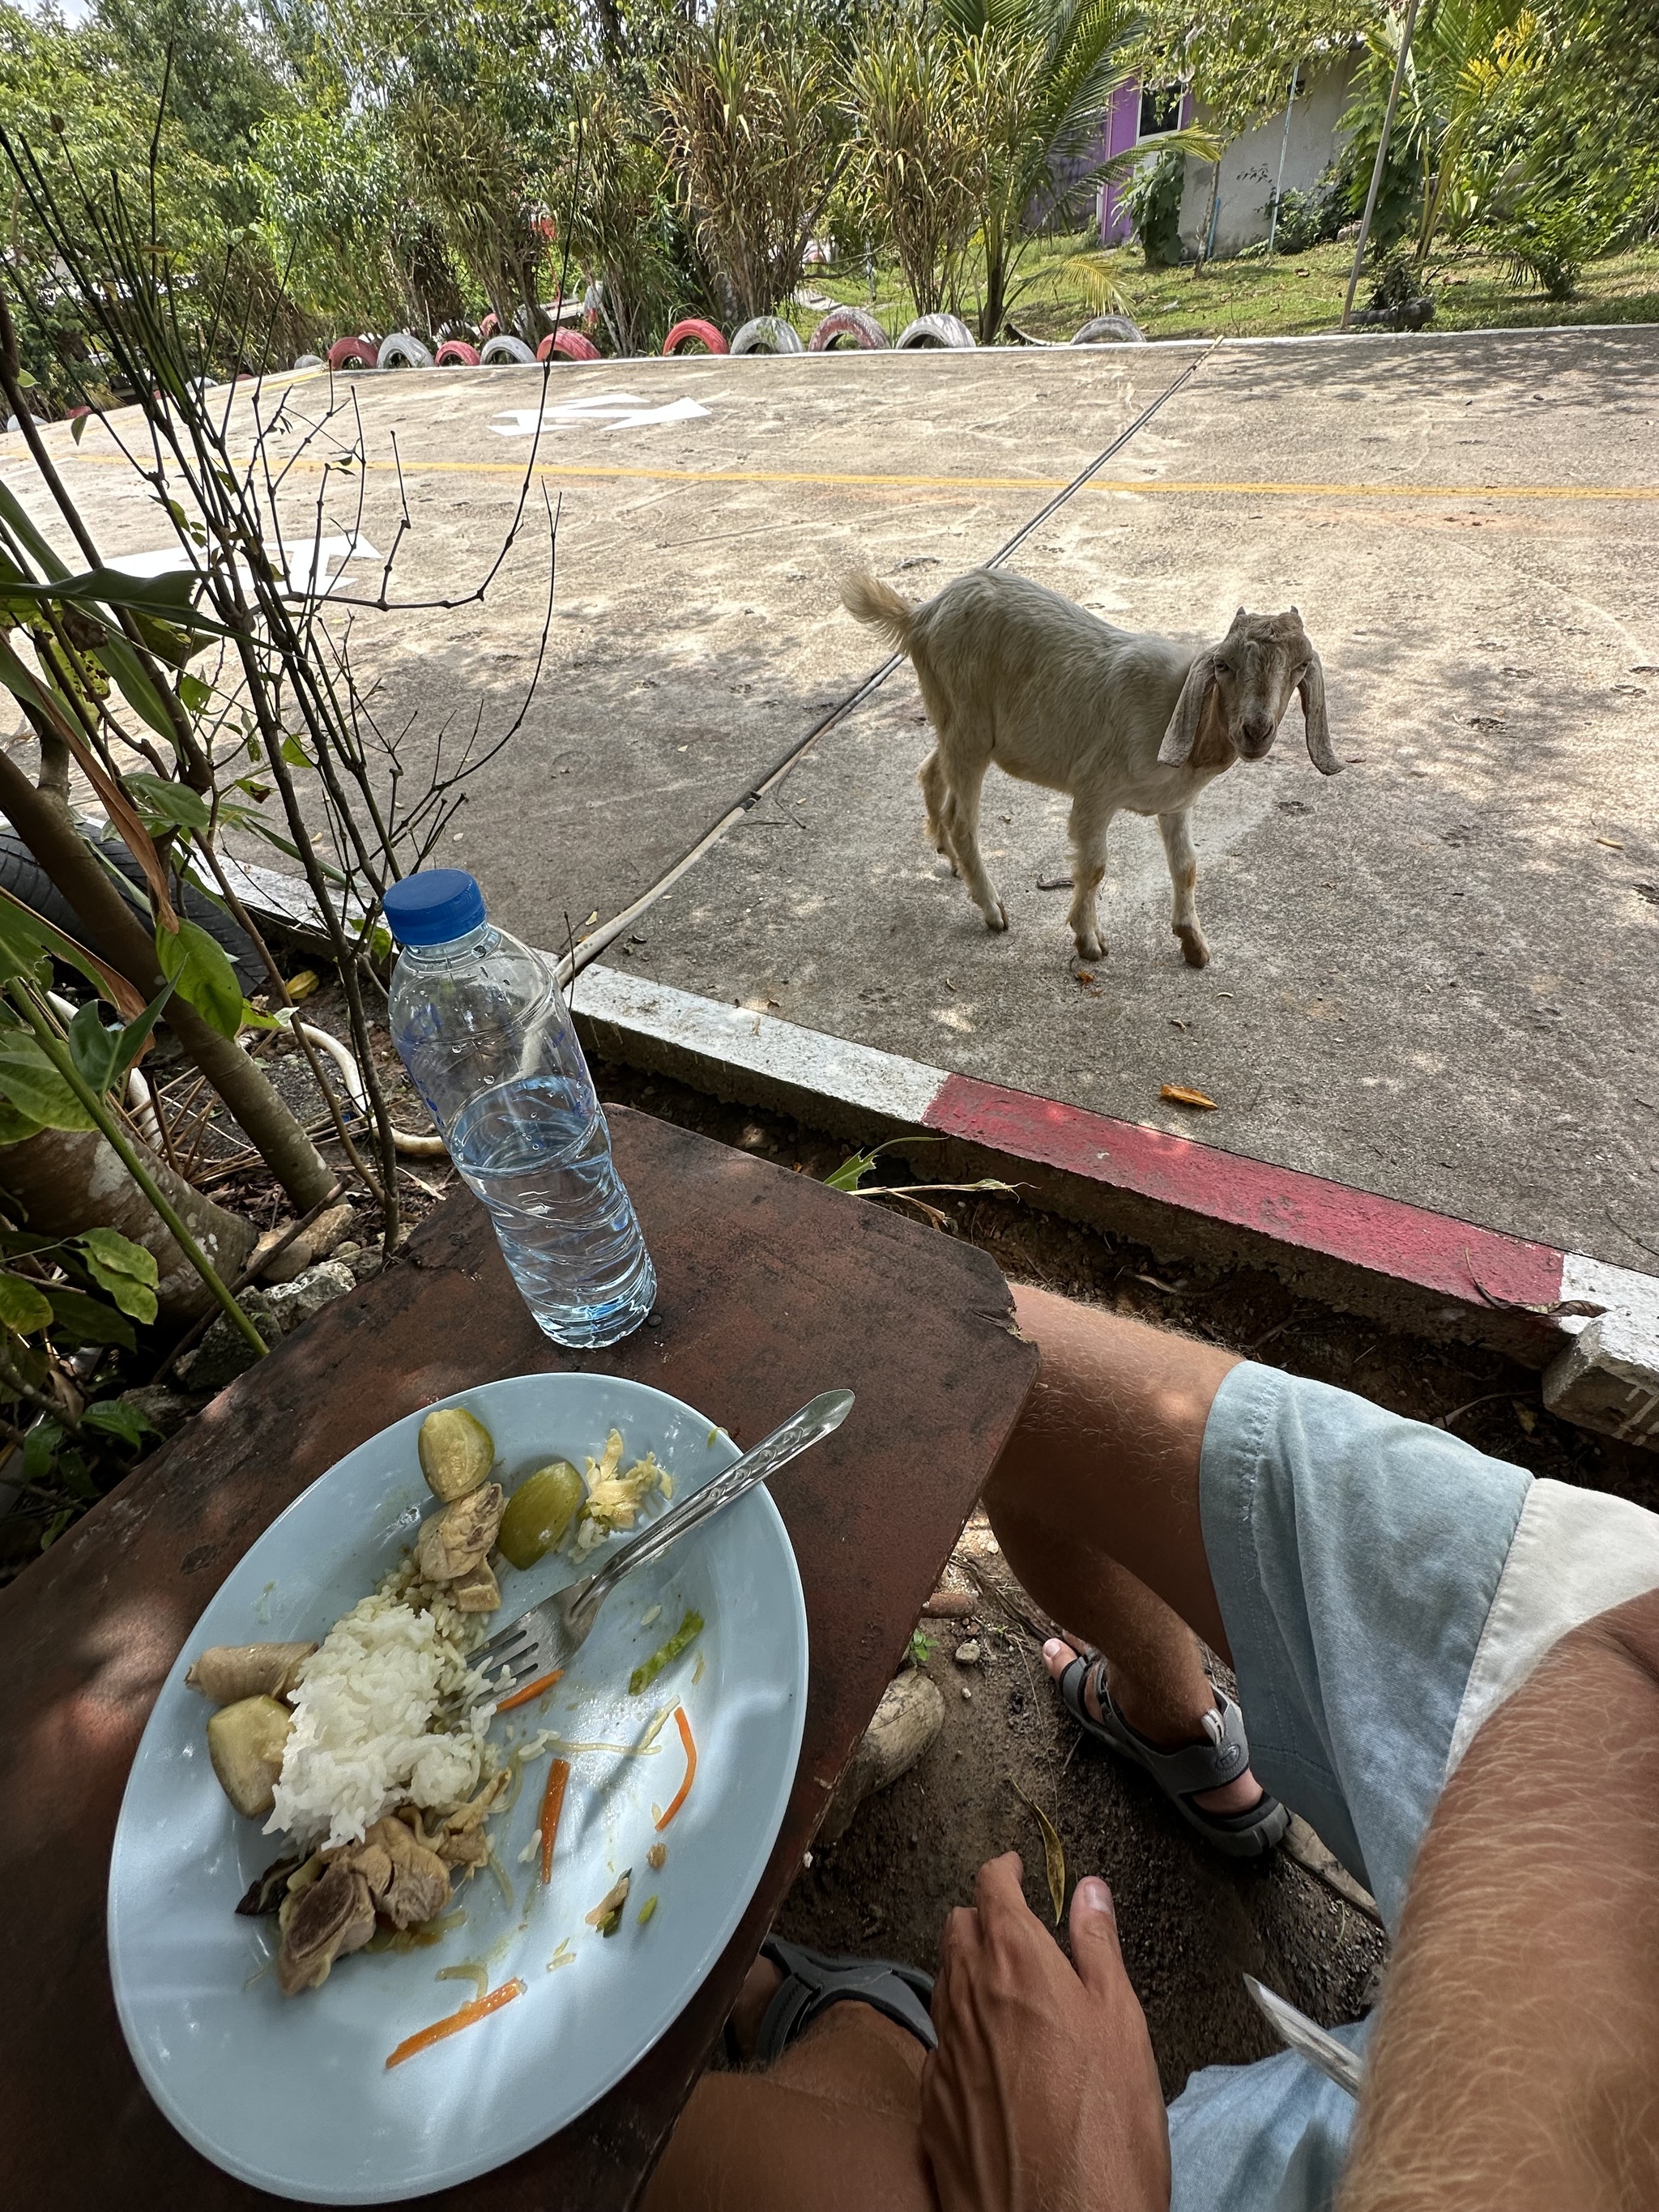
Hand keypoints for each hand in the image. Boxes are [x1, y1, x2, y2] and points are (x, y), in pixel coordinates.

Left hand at [920, 1853, 1168, 2211]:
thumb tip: (1090, 1891)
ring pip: (943, 1984)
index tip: (1014, 1868)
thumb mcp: (1122, 2023)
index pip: (991, 1886)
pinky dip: (961, 2033)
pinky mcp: (932, 2104)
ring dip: (967, 1971)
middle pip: (957, 1929)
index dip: (1004, 1870)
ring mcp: (942, 2051)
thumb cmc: (1103, 2127)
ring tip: (1005, 1986)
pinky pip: (940, 2045)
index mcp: (1014, 1962)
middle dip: (982, 1917)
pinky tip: (991, 2057)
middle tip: (1014, 1927)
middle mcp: (965, 1996)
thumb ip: (1098, 1947)